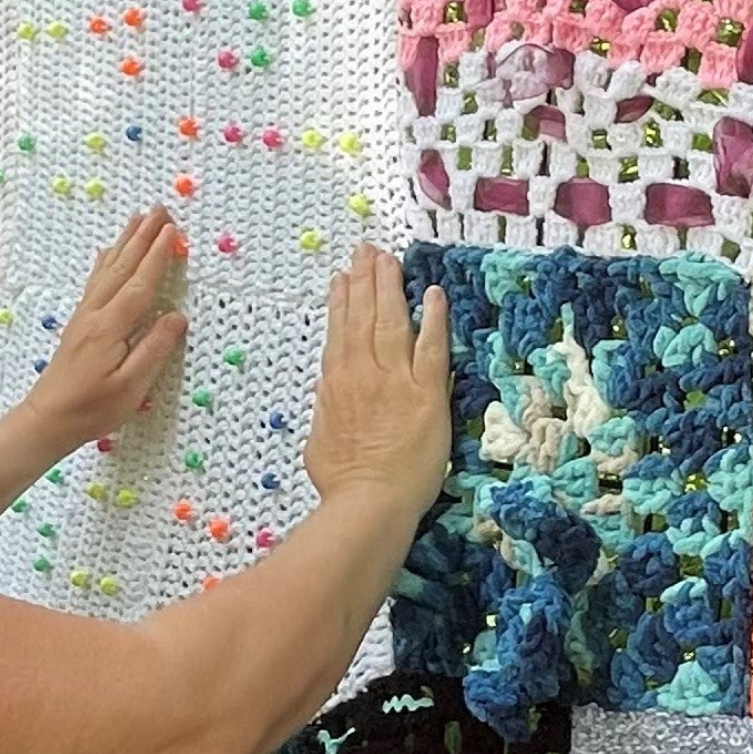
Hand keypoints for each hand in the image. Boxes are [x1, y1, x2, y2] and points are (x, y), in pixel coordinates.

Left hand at [12, 207, 189, 454]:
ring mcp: (84, 316)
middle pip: (123, 267)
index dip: (157, 255)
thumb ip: (154, 349)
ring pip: (108, 269)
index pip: (141, 283)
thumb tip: (176, 317)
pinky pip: (96, 281)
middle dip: (142, 236)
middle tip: (159, 209)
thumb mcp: (131, 386)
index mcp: (111, 327)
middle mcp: (95, 314)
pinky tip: (108, 252)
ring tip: (137, 218)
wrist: (47, 419)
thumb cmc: (93, 409)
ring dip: (125, 242)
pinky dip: (105, 261)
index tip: (173, 230)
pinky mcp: (79, 324)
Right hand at [305, 245, 451, 518]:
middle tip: (367, 250)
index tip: (343, 278)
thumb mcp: (320, 442)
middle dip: (365, 279)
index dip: (341, 301)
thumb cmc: (344, 483)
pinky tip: (432, 294)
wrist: (369, 503)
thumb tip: (326, 389)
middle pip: (363, 316)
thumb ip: (326, 410)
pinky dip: (432, 319)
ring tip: (388, 259)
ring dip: (390, 286)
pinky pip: (431, 347)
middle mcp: (362, 373)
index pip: (339, 331)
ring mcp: (394, 380)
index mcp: (335, 384)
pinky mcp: (426, 394)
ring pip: (391, 321)